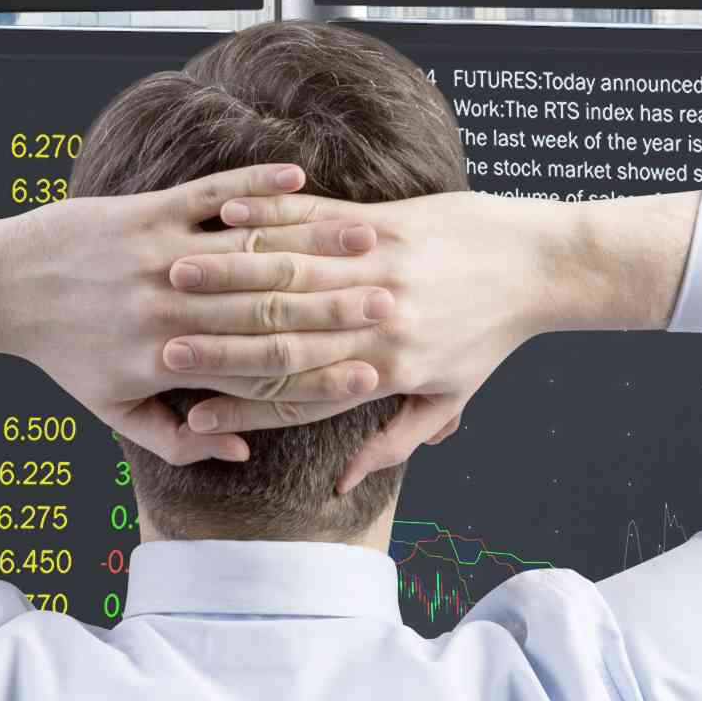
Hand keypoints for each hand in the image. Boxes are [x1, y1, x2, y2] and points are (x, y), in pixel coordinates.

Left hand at [0, 165, 396, 466]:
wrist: (3, 285)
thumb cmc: (64, 354)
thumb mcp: (112, 410)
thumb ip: (176, 437)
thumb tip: (238, 448)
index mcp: (166, 363)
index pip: (258, 370)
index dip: (318, 368)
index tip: (374, 366)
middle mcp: (168, 309)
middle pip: (268, 309)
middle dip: (337, 305)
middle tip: (396, 300)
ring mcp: (158, 254)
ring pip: (249, 251)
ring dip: (313, 242)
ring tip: (368, 240)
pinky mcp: (145, 210)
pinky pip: (212, 195)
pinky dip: (258, 186)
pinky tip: (299, 176)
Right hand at [157, 188, 634, 493]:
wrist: (539, 264)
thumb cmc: (489, 336)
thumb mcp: (447, 398)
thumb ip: (391, 440)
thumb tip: (341, 484)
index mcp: (389, 370)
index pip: (303, 395)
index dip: (246, 407)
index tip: (195, 415)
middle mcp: (380, 321)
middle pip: (285, 336)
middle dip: (220, 344)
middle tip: (162, 349)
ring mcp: (383, 266)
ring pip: (291, 273)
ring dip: (229, 276)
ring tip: (174, 279)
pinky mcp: (388, 222)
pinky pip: (317, 219)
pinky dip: (269, 216)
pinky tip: (224, 216)